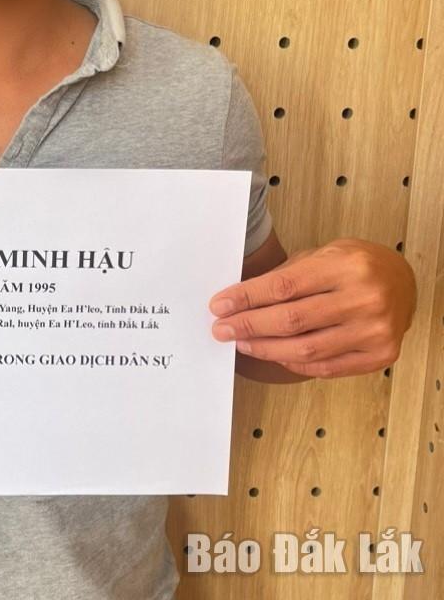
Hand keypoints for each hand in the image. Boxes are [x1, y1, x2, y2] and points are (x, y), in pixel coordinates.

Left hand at [209, 238, 415, 377]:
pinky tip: (273, 354)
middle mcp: (363, 299)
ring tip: (242, 342)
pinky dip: (293, 363)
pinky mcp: (380, 356)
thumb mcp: (322, 255)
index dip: (246, 298)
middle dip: (249, 326)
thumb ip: (286, 277)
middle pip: (291, 321)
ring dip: (265, 349)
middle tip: (222, 328)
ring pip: (305, 350)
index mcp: (345, 266)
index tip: (219, 305)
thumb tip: (239, 300)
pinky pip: (325, 368)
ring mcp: (374, 331)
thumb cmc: (355, 264)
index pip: (283, 287)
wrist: (403, 280)